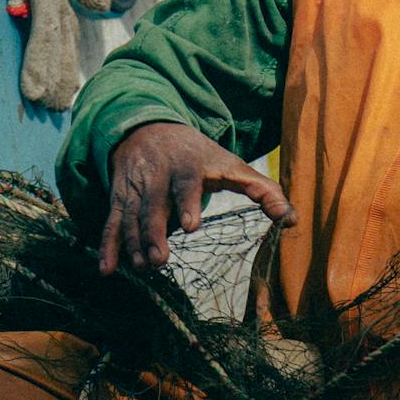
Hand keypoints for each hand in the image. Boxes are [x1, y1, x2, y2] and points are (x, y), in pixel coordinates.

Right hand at [100, 121, 295, 274]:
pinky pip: (111, 222)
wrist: (150, 129)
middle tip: (159, 260)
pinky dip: (108, 246)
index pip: (186, 184)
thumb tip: (293, 220)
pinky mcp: (120, 199)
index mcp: (188, 166)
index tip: (191, 226)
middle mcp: (158, 176)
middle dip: (154, 232)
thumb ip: (263, 191)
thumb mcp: (231, 165)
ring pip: (132, 217)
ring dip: (134, 243)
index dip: (186, 203)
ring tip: (143, 267)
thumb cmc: (200, 156)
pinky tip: (106, 270)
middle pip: (153, 205)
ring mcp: (136, 188)